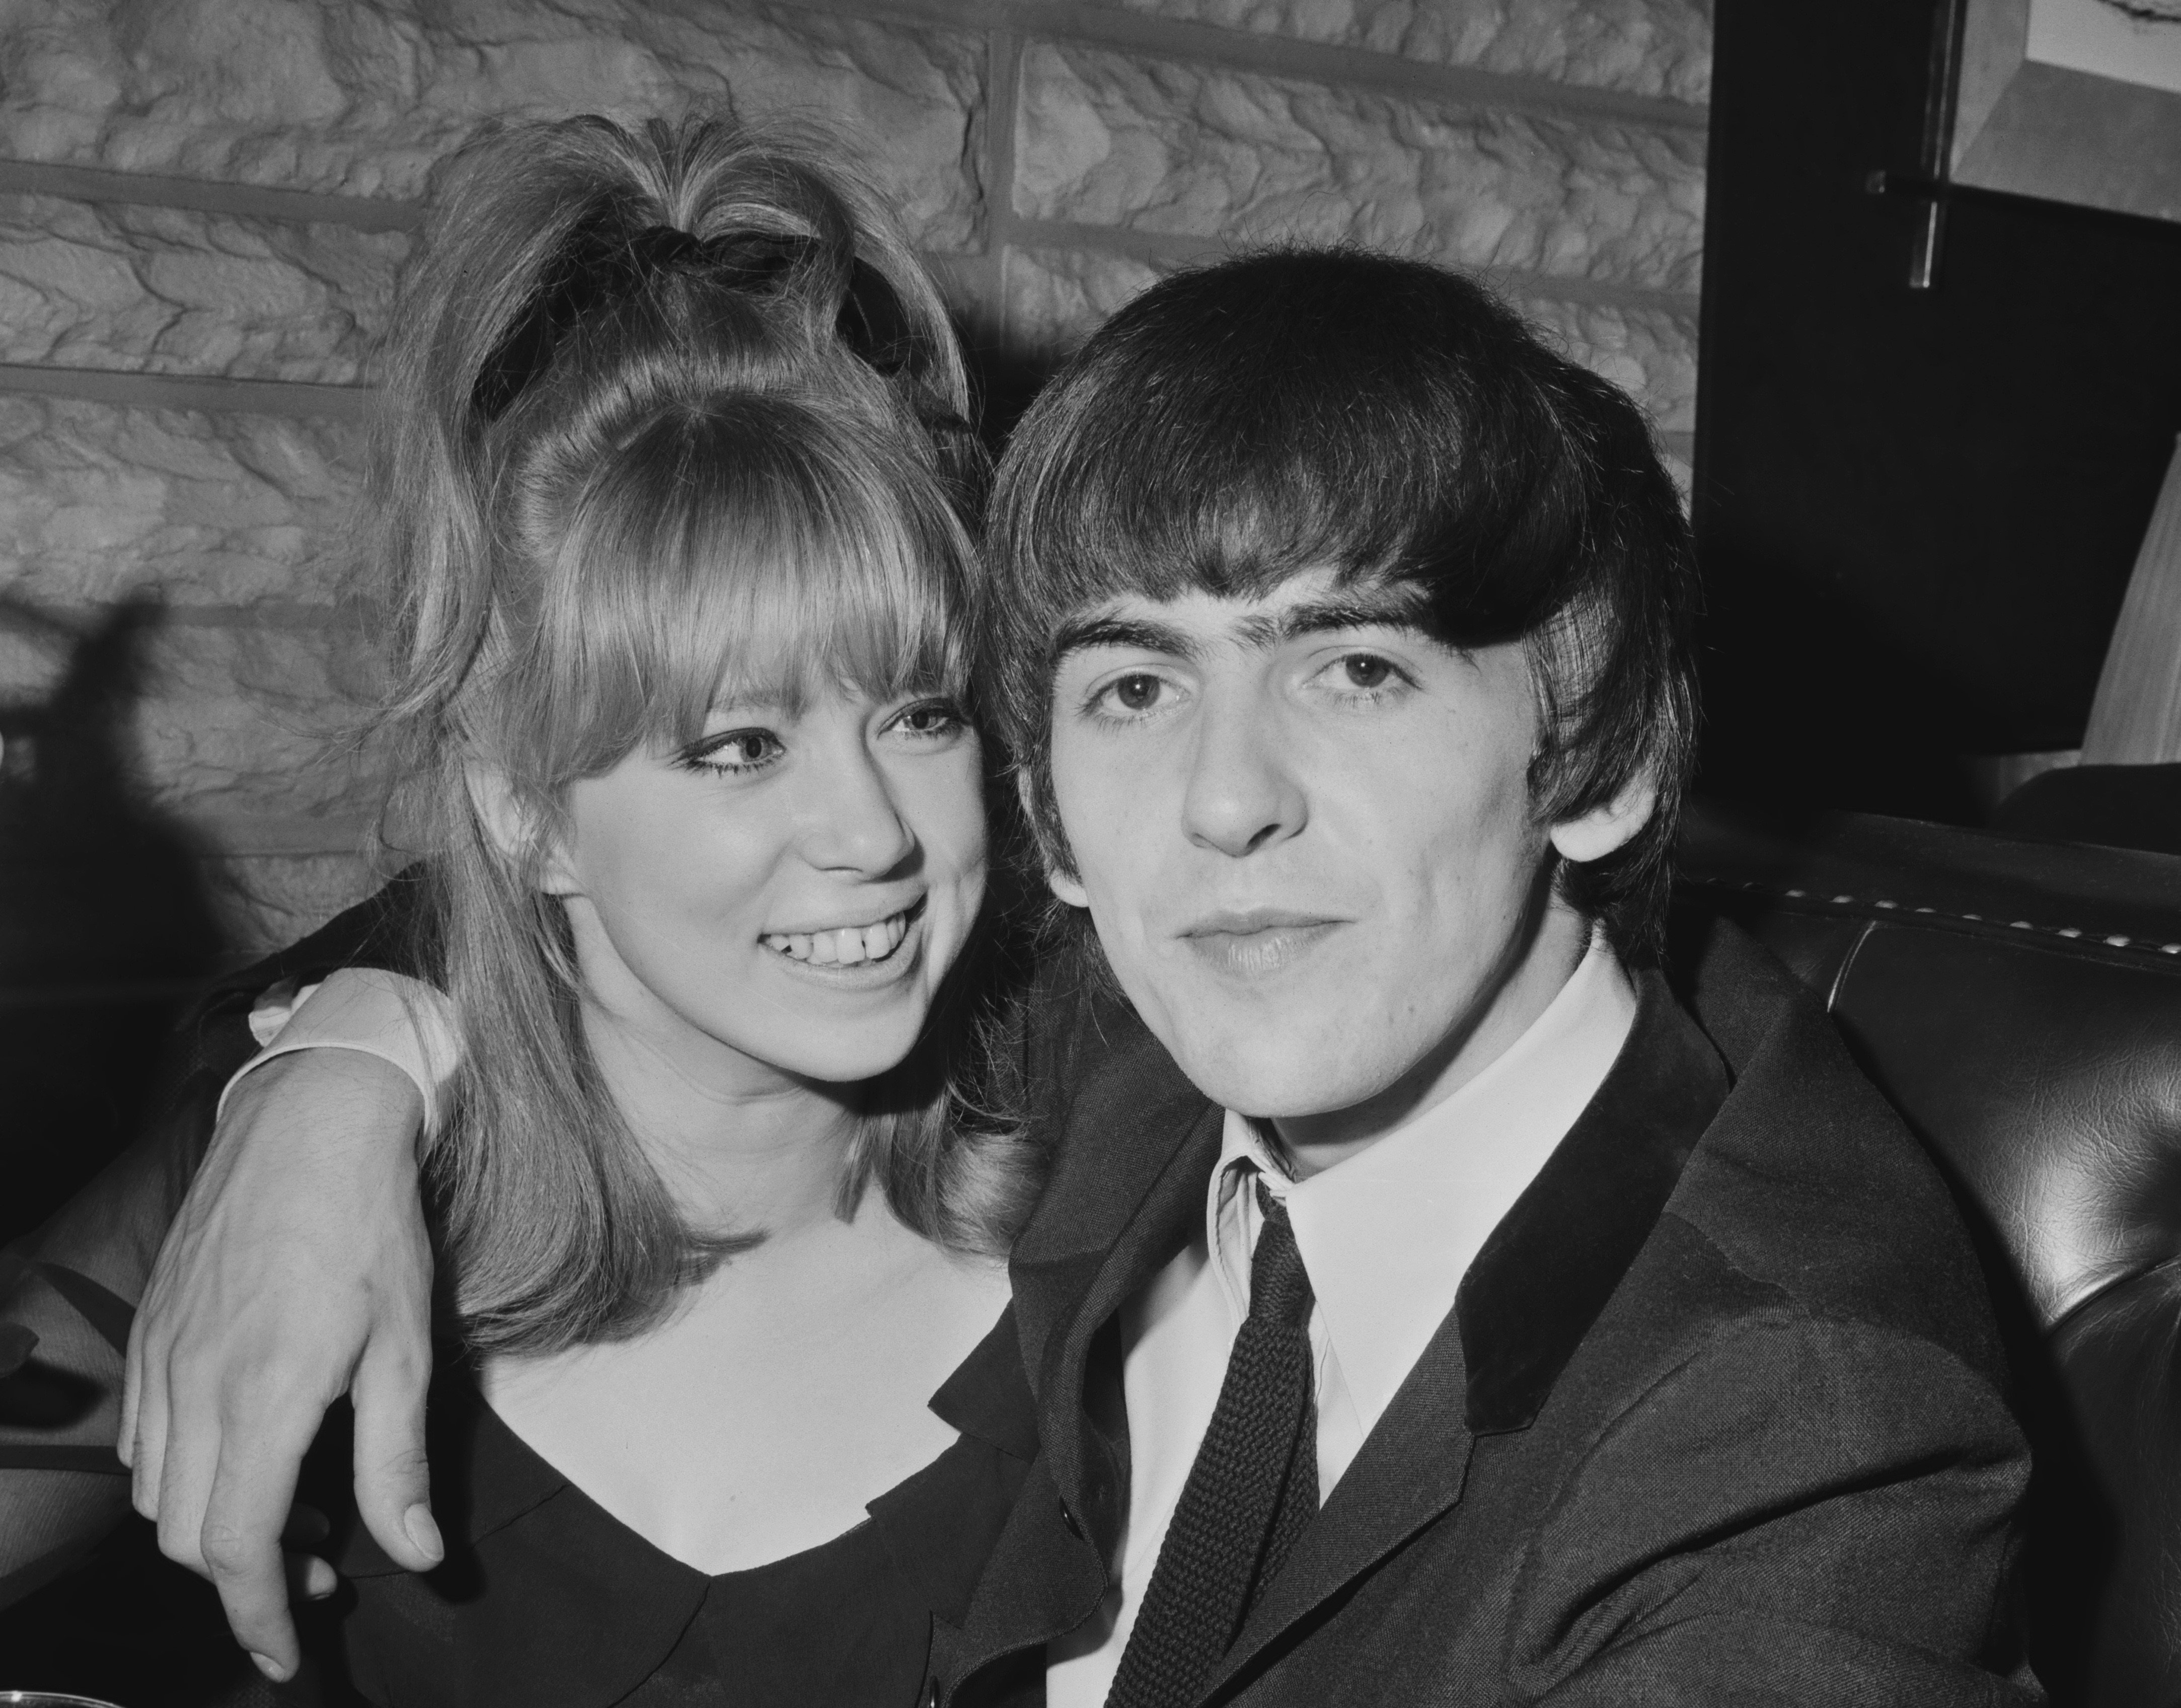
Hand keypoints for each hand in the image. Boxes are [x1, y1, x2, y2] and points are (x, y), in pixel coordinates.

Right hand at [122, 1048, 440, 1680]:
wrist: (311, 1129)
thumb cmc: (369, 1232)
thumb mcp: (407, 1350)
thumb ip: (397, 1462)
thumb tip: (418, 1554)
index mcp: (262, 1402)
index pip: (238, 1550)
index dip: (259, 1617)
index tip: (286, 1654)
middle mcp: (193, 1390)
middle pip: (190, 1536)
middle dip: (248, 1580)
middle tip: (320, 1572)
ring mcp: (160, 1360)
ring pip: (159, 1493)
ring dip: (217, 1526)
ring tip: (298, 1508)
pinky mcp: (151, 1332)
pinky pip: (145, 1437)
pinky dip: (187, 1473)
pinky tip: (248, 1450)